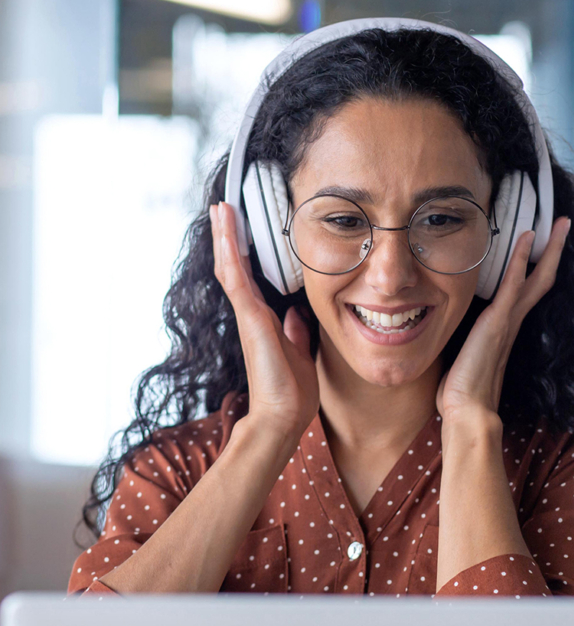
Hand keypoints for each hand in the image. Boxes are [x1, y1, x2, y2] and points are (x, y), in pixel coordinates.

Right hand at [210, 202, 319, 448]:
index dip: (244, 253)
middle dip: (230, 238)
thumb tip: (294, 314)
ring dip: (226, 236)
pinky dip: (231, 251)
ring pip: (231, 267)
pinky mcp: (250, 318)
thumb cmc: (291, 391)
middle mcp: (252, 314)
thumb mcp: (300, 352)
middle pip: (235, 267)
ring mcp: (248, 315)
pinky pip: (236, 277)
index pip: (250, 278)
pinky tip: (226, 227)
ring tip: (221, 208)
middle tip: (224, 208)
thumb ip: (295, 331)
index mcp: (264, 320)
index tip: (242, 228)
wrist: (284, 417)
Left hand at [436, 217, 571, 421]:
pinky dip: (521, 260)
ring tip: (558, 223)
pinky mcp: (497, 322)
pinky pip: (512, 285)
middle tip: (563, 223)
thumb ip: (469, 344)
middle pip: (542, 279)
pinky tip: (527, 239)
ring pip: (535, 278)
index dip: (537, 267)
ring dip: (547, 248)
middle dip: (553, 251)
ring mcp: (507, 321)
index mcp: (505, 330)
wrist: (467, 412)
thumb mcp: (466, 360)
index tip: (543, 247)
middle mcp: (512, 323)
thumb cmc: (464, 392)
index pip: (527, 291)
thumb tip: (459, 339)